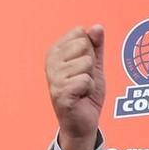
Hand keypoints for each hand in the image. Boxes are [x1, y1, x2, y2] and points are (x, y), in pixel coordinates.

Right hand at [46, 24, 105, 149]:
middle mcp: (51, 62)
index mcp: (56, 51)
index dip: (89, 50)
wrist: (83, 122)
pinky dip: (89, 90)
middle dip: (90, 64)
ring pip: (86, 62)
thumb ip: (96, 45)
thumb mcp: (94, 65)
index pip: (81, 33)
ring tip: (82, 89)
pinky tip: (80, 97)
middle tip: (83, 79)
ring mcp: (54, 77)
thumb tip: (97, 27)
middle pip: (84, 45)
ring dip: (90, 78)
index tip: (83, 67)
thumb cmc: (86, 93)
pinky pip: (86, 80)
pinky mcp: (60, 92)